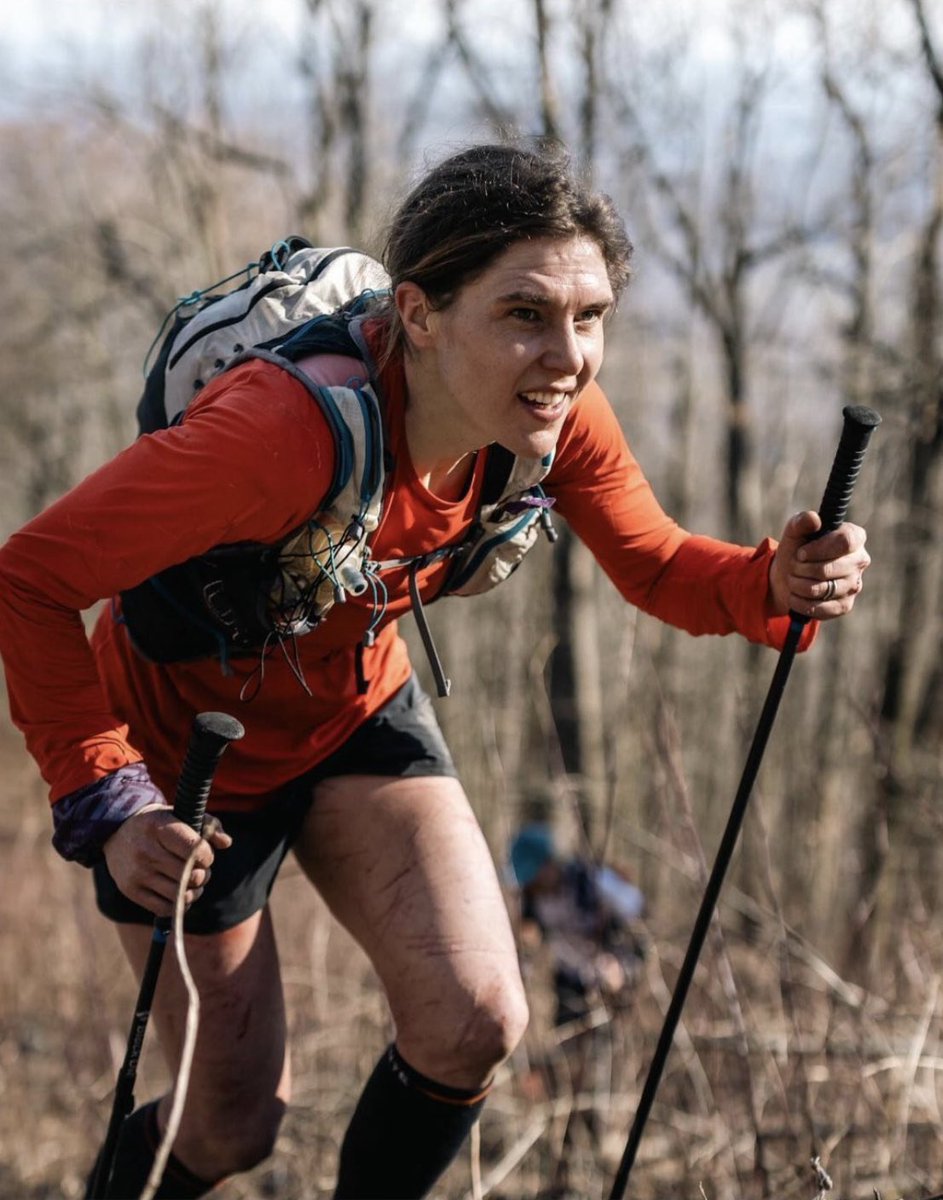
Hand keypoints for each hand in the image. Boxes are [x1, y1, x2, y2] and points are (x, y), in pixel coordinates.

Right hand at [102, 806, 231, 917]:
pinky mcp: (130, 890)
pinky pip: (164, 908)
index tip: (205, 855)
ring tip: (194, 883)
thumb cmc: (158, 824)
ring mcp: (137, 873)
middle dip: (203, 874)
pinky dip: (179, 904)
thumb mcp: (181, 815)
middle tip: (200, 870)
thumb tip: (226, 843)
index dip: (207, 856)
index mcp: (159, 828)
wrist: (116, 832)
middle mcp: (145, 851)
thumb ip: (208, 825)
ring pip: (179, 894)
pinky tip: (181, 894)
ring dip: (194, 891)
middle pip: (189, 875)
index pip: (194, 850)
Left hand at [769, 511, 869, 619]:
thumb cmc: (797, 549)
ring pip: (822, 590)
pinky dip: (800, 603)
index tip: (801, 553)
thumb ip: (801, 522)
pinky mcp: (845, 605)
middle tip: (794, 566)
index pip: (845, 541)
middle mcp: (860, 561)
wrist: (788, 577)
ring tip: (793, 579)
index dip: (819, 549)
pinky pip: (822, 608)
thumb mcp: (794, 532)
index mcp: (854, 537)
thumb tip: (814, 519)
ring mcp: (855, 585)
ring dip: (798, 585)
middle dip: (802, 569)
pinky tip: (795, 596)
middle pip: (828, 569)